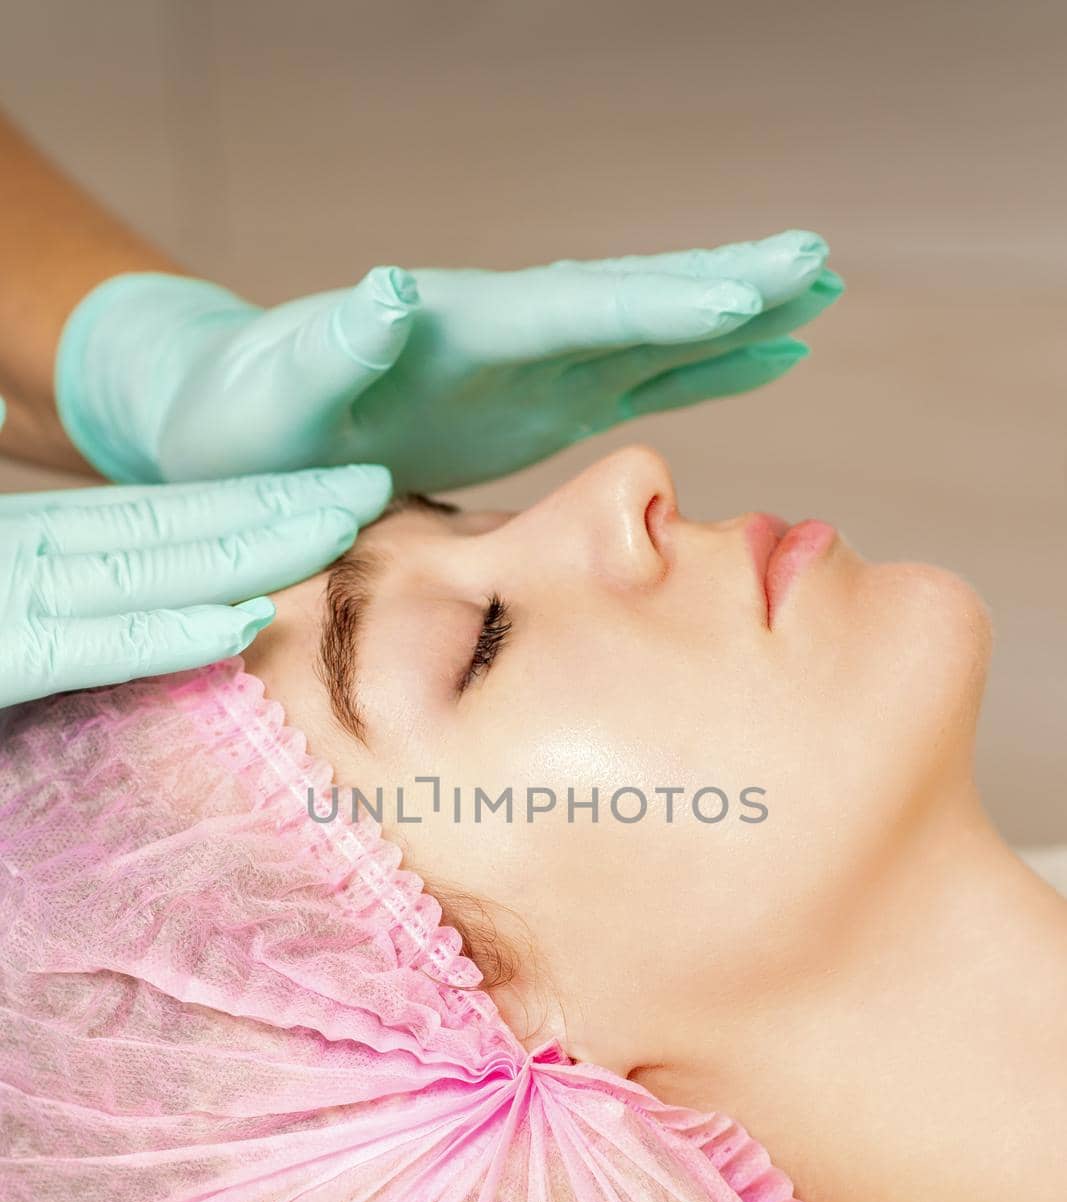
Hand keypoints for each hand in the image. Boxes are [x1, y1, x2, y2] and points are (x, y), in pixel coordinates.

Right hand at [0, 453, 390, 708]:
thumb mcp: (2, 598)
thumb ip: (40, 557)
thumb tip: (33, 446)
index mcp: (34, 538)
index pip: (163, 516)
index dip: (253, 501)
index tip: (333, 491)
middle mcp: (35, 553)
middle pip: (178, 527)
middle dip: (282, 507)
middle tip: (375, 485)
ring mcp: (18, 597)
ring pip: (154, 569)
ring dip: (254, 548)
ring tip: (343, 527)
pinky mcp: (6, 655)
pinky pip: (97, 646)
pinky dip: (171, 634)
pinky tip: (246, 622)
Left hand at [55, 231, 841, 493]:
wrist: (234, 431)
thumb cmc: (242, 419)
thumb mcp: (274, 393)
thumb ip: (332, 349)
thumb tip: (393, 292)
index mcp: (455, 329)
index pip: (572, 308)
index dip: (656, 307)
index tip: (743, 295)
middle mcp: (506, 335)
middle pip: (630, 300)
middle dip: (723, 285)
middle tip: (818, 260)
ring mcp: (527, 368)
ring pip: (649, 334)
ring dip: (732, 317)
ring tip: (819, 292)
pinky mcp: (533, 405)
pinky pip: (633, 379)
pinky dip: (700, 368)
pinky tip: (759, 356)